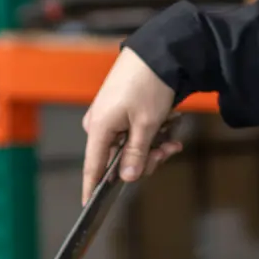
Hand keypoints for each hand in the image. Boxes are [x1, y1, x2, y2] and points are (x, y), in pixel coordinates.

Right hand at [81, 47, 180, 203]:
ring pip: (131, 147)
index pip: (92, 167)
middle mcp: (100, 124)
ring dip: (153, 146)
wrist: (157, 51)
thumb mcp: (146, 124)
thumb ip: (136, 154)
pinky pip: (134, 133)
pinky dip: (152, 134)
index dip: (91, 189)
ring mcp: (110, 117)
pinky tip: (169, 129)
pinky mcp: (121, 110)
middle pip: (118, 160)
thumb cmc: (148, 84)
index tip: (87, 207)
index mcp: (99, 128)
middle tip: (167, 150)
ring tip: (171, 137)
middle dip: (146, 159)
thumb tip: (127, 178)